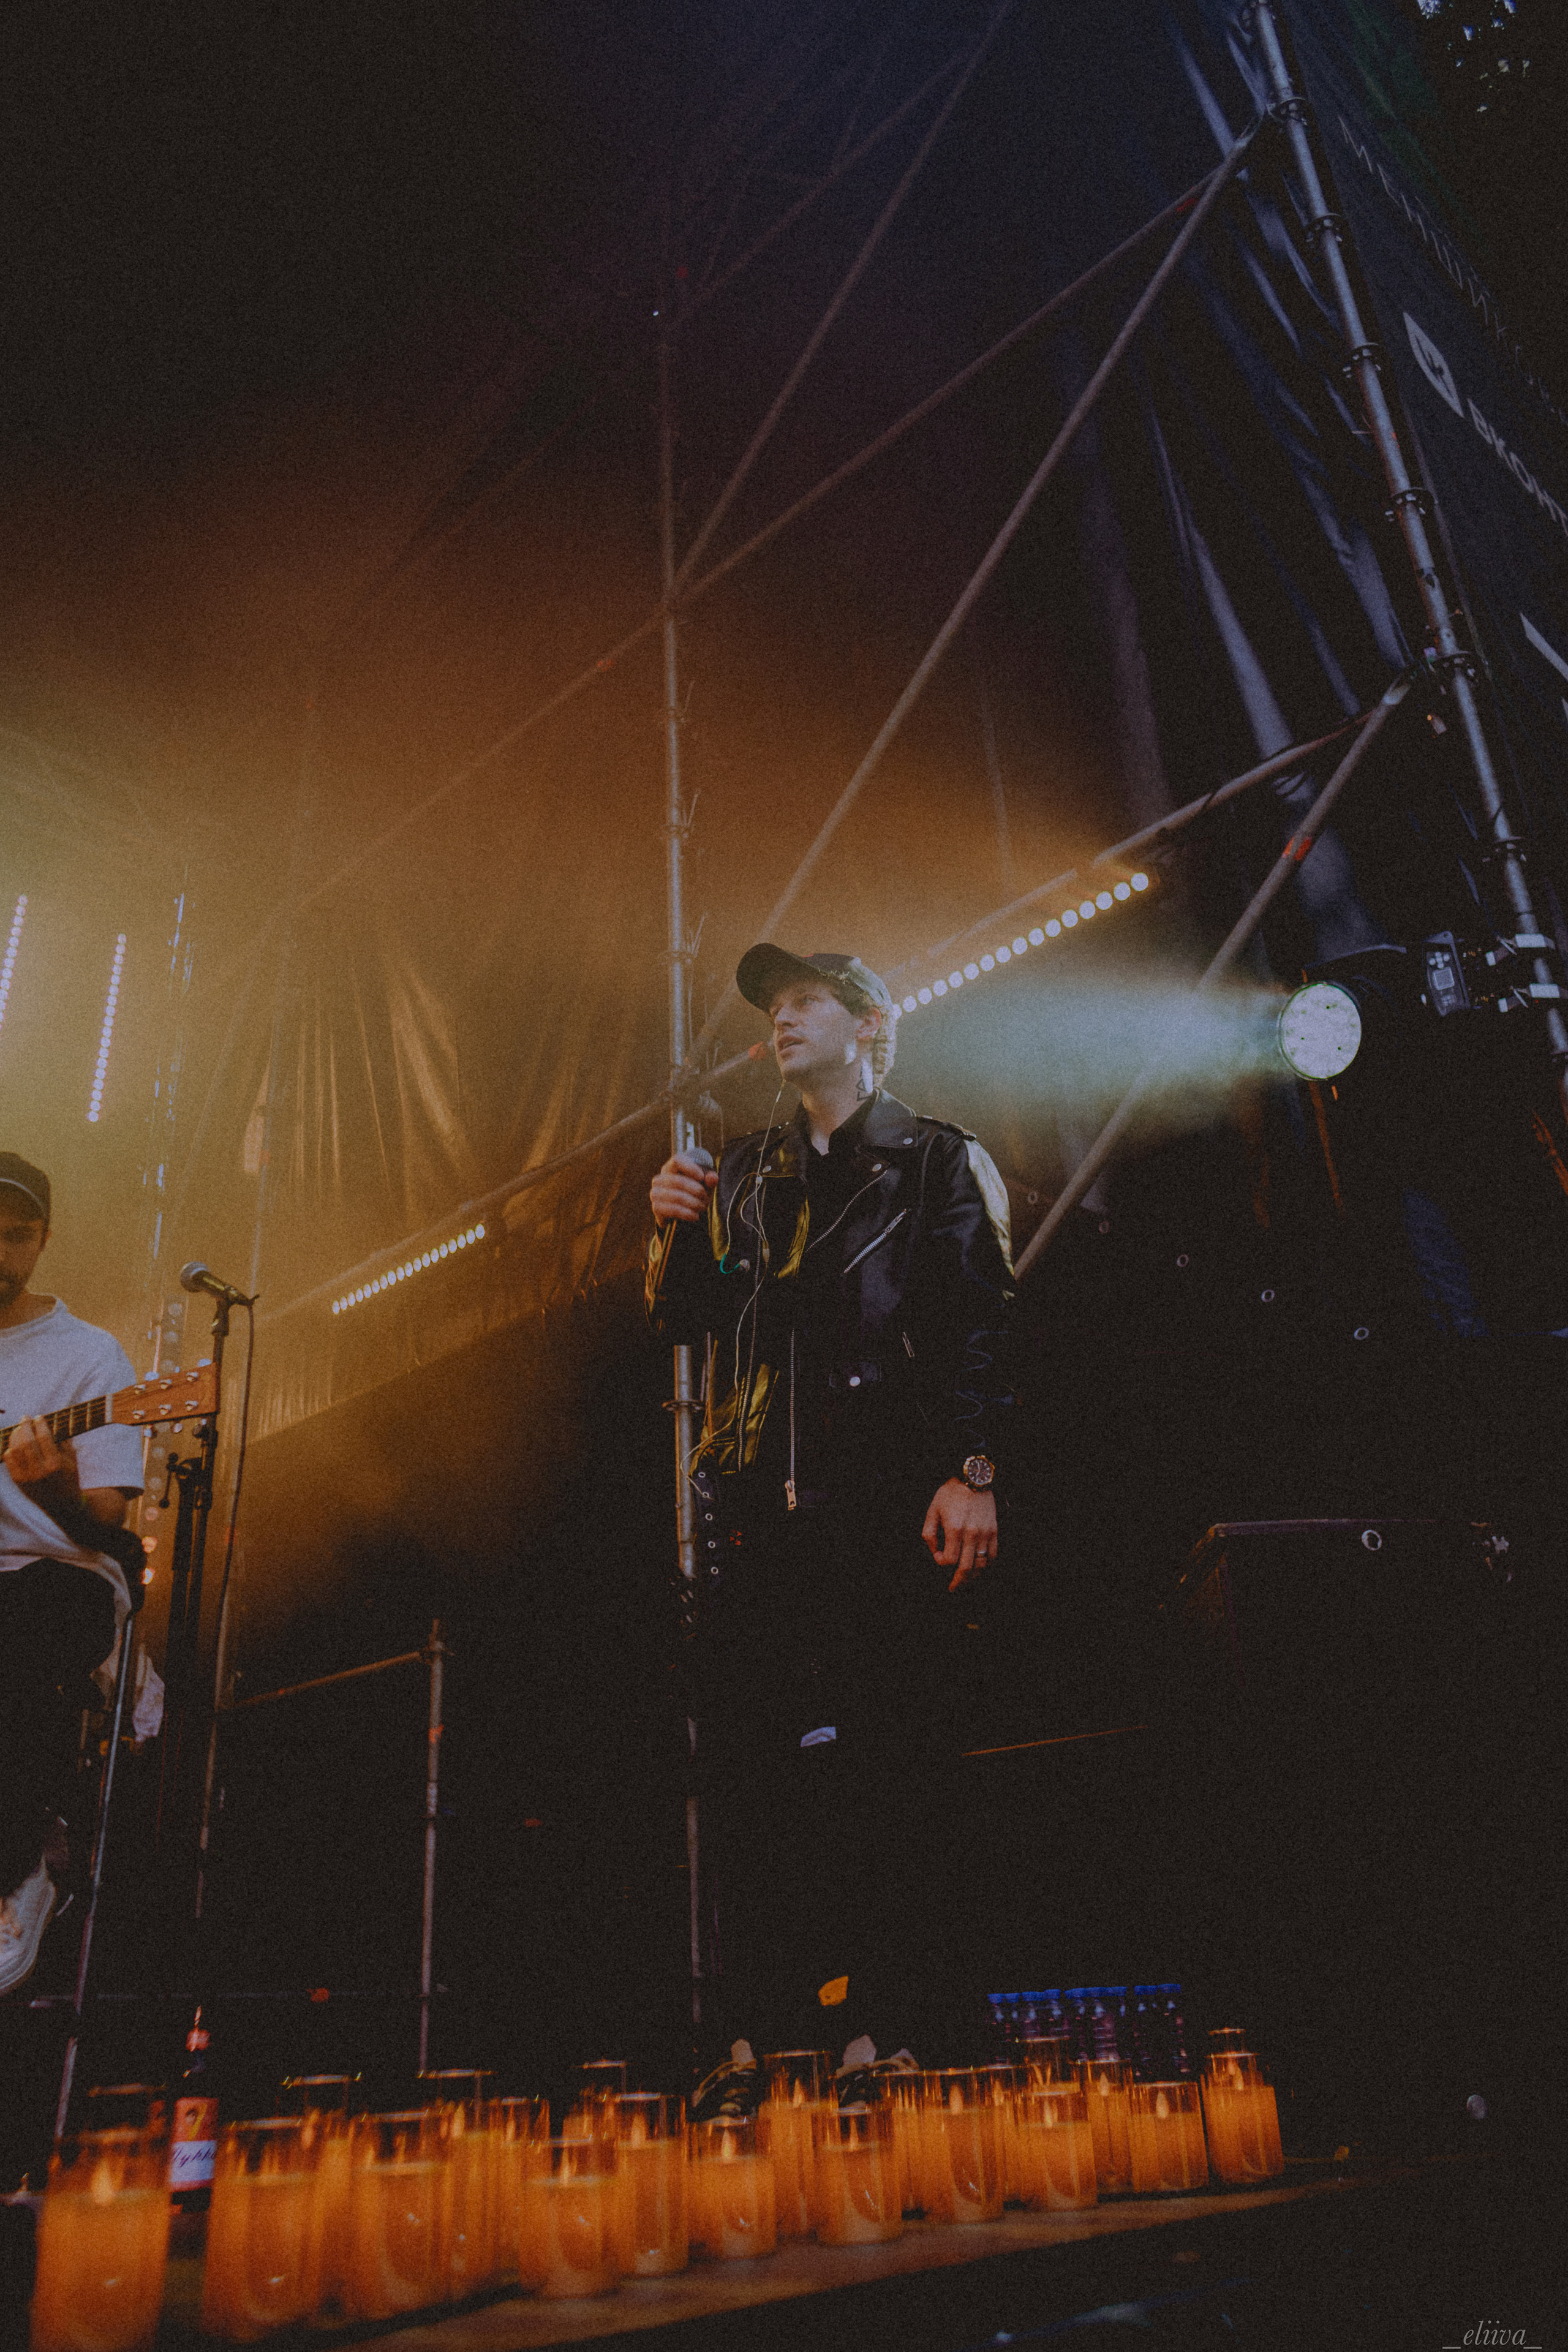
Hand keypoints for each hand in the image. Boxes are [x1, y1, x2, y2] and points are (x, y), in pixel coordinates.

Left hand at [4, 1415, 79, 1508]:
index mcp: (56, 1464)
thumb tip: (50, 1422)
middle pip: (27, 1441)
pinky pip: (9, 1460)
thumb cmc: (68, 1477)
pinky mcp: (18, 1481)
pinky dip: (10, 1448)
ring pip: (15, 1449)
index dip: (40, 1424)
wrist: (61, 1504)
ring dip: (15, 1435)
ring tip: (19, 1429)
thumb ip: (63, 1440)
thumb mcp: (72, 1459)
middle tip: (25, 1418)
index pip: (44, 1437)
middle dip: (25, 1426)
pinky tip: (15, 1443)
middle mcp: (40, 1471)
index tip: (39, 1417)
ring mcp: (27, 1477)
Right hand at [650, 1153, 717, 1225]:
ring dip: (694, 1203)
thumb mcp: (704, 1186)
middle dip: (696, 1191)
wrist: (682, 1214)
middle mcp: (659, 1179)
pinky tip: (695, 1216)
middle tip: (706, 1198)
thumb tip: (713, 1178)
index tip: (701, 1176)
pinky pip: (673, 1210)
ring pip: (676, 1196)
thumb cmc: (693, 1194)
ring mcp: (655, 1193)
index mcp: (670, 1168)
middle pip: (678, 1181)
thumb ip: (710, 1180)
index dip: (690, 1167)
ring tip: (702, 1207)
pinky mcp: (656, 1207)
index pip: (677, 1161)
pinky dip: (687, 1213)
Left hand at [922, 1478, 997, 1593]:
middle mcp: (971, 1534)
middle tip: (953, 1588)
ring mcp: (985, 1533)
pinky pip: (993, 1554)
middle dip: (958, 1581)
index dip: (941, 1563)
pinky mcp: (994, 1531)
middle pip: (966, 1568)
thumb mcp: (933, 1510)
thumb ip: (929, 1534)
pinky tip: (979, 1567)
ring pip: (981, 1564)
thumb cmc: (950, 1493)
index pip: (948, 1560)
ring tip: (966, 1581)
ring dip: (972, 1576)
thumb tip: (935, 1553)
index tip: (938, 1557)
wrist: (973, 1479)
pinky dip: (986, 1564)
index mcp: (954, 1529)